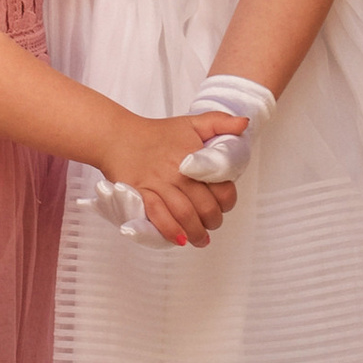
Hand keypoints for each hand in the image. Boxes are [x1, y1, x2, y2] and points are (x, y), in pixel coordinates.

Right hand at [99, 110, 242, 248]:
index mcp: (194, 157)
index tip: (224, 205)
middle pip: (204, 206)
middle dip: (213, 221)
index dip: (227, 201)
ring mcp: (158, 184)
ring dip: (196, 232)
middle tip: (212, 224)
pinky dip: (170, 230)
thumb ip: (220, 122)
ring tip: (201, 240)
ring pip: (184, 214)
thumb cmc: (158, 133)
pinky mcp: (140, 194)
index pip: (222, 187)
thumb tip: (243, 124)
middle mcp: (177, 172)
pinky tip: (180, 239)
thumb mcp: (192, 122)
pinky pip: (158, 216)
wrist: (119, 137)